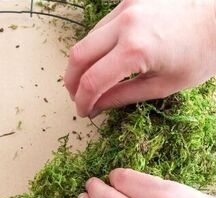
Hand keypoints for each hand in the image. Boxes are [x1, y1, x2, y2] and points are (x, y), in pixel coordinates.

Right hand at [65, 0, 215, 116]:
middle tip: (77, 97)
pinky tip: (102, 60)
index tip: (83, 111)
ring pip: (86, 40)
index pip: (92, 81)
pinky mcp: (128, 0)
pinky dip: (95, 49)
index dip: (83, 101)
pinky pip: (100, 28)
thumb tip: (97, 106)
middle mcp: (125, 23)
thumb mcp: (164, 85)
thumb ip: (124, 96)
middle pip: (78, 56)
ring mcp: (125, 7)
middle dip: (71, 82)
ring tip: (88, 81)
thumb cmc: (203, 52)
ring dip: (81, 64)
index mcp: (136, 49)